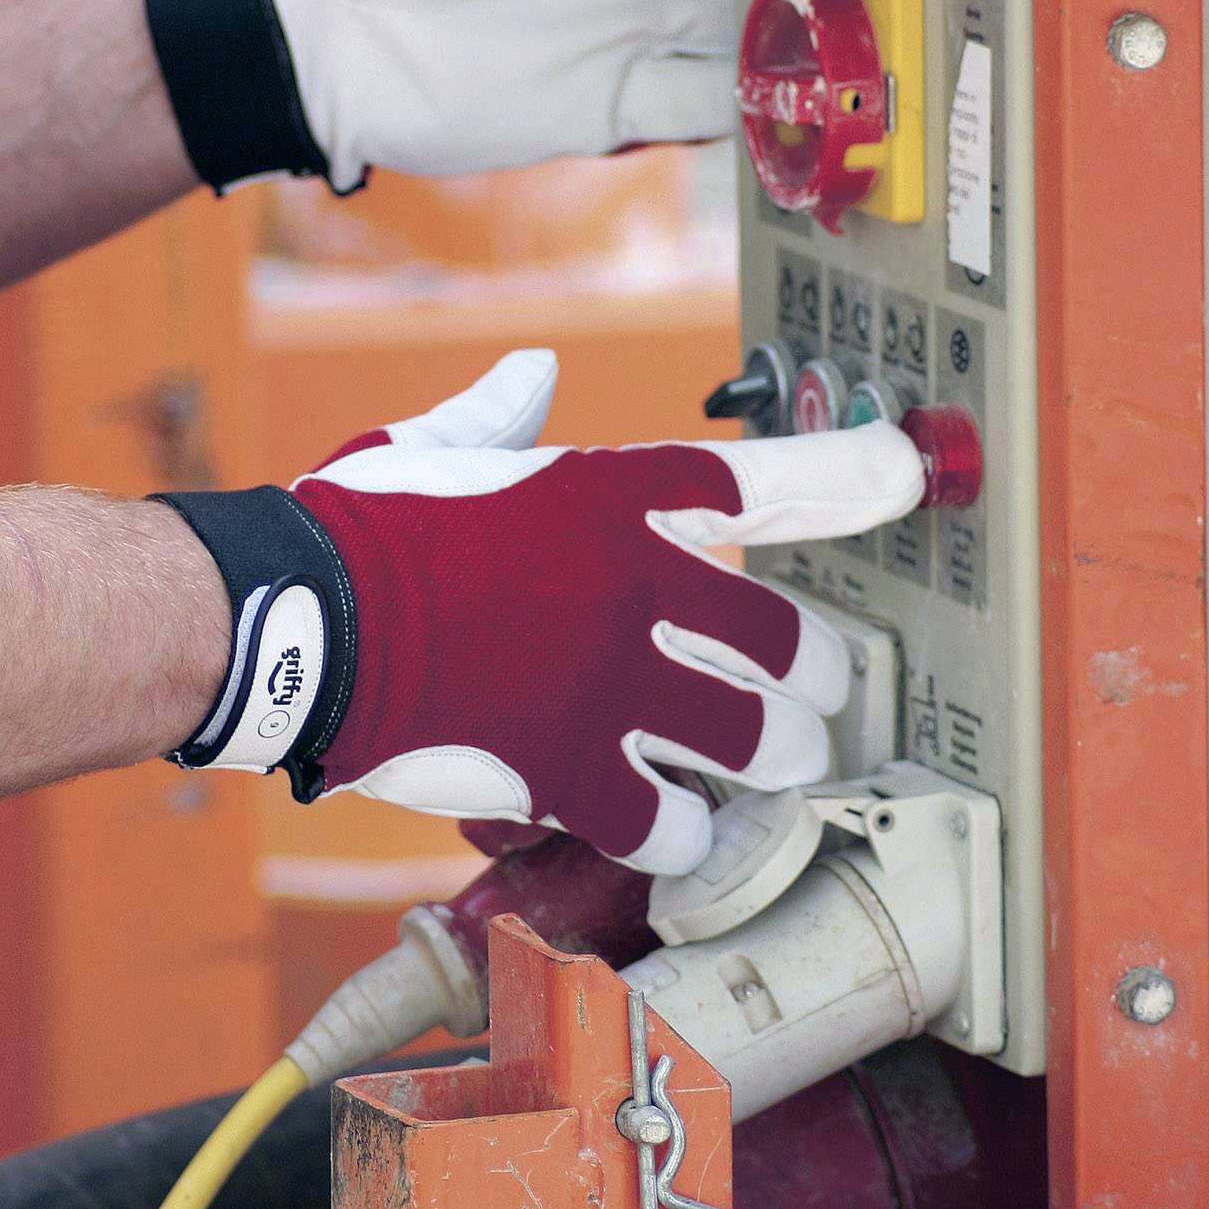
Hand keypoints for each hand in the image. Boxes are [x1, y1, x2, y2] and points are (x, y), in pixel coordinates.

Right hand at [157, 352, 924, 873]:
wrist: (296, 617)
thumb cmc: (361, 525)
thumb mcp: (433, 445)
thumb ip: (500, 414)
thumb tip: (528, 372)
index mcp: (613, 497)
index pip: (767, 481)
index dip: (853, 476)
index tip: (912, 470)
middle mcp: (637, 587)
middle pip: (793, 646)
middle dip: (817, 682)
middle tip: (809, 701)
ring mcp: (613, 686)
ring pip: (761, 742)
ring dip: (774, 761)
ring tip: (768, 769)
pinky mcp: (573, 773)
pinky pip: (678, 826)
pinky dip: (689, 836)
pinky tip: (676, 830)